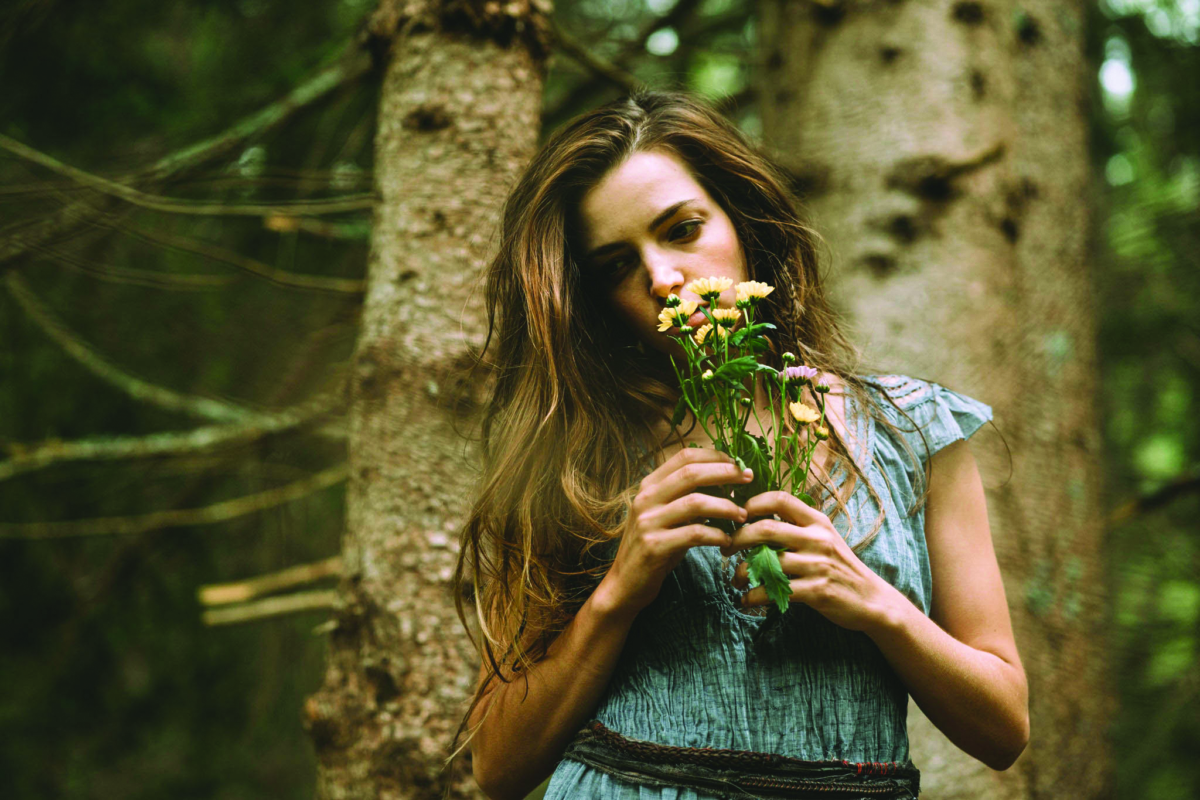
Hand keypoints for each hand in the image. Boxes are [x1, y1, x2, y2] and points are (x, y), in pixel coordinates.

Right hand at [599, 447, 752, 618]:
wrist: (624, 584)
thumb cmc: (655, 547)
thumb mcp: (667, 516)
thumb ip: (688, 498)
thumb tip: (727, 482)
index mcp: (649, 486)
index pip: (684, 456)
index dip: (714, 456)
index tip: (738, 464)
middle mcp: (646, 499)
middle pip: (691, 473)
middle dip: (725, 473)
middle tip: (749, 478)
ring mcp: (648, 522)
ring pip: (695, 503)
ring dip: (725, 506)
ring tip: (743, 514)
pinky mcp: (654, 546)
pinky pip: (694, 534)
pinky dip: (716, 535)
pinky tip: (727, 541)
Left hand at [719, 491, 900, 632]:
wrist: (872, 600)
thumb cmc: (840, 567)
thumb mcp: (824, 538)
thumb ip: (797, 526)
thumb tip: (756, 518)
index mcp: (817, 521)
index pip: (781, 498)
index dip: (754, 503)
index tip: (738, 516)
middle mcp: (817, 539)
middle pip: (766, 528)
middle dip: (738, 538)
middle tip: (725, 548)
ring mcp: (818, 565)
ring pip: (767, 562)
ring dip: (742, 572)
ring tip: (735, 579)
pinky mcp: (817, 591)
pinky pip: (776, 591)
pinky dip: (754, 596)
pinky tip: (747, 600)